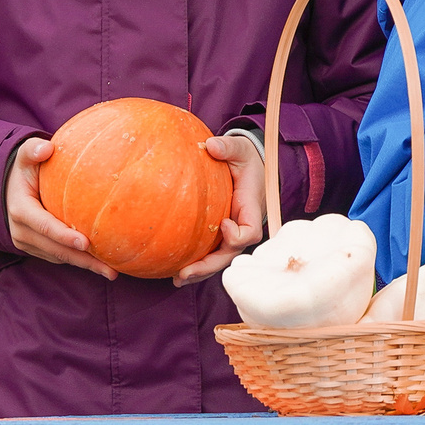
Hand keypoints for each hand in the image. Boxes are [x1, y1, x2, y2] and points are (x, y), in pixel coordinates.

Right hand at [5, 138, 117, 278]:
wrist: (9, 188)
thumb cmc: (25, 169)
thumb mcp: (24, 156)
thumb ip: (33, 150)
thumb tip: (47, 148)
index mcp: (21, 210)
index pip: (45, 226)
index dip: (65, 236)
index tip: (87, 243)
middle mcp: (22, 231)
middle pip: (56, 250)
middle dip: (83, 260)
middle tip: (110, 269)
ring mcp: (27, 243)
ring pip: (59, 257)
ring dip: (85, 265)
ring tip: (112, 271)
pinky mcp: (36, 248)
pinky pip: (59, 257)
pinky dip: (79, 261)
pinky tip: (102, 263)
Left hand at [173, 135, 264, 286]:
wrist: (249, 167)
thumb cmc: (244, 158)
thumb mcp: (239, 148)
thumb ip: (228, 146)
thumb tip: (211, 145)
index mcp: (250, 208)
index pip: (251, 231)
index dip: (238, 235)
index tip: (224, 224)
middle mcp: (242, 225)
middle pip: (230, 254)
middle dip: (210, 266)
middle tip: (186, 272)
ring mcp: (231, 233)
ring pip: (219, 259)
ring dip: (200, 271)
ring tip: (177, 279)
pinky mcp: (219, 235)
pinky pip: (209, 253)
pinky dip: (195, 264)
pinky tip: (174, 270)